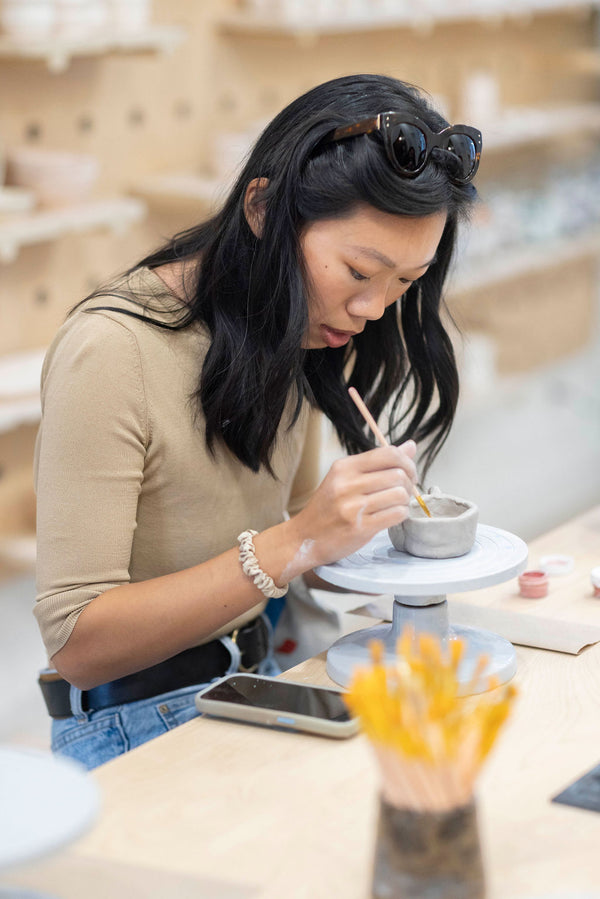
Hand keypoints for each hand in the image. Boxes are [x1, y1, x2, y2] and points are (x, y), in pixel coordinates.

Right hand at [290, 441, 416, 570]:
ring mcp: (353, 507)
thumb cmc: (328, 507)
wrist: (305, 537)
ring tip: (396, 504)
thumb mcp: (346, 478)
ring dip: (405, 500)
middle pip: (398, 474)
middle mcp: (347, 484)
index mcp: (344, 467)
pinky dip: (401, 514)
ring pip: (400, 494)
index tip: (408, 473)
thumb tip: (411, 446)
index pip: (388, 453)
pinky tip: (392, 515)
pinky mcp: (360, 528)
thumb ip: (379, 463)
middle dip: (409, 483)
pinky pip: (397, 514)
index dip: (407, 462)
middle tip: (404, 491)